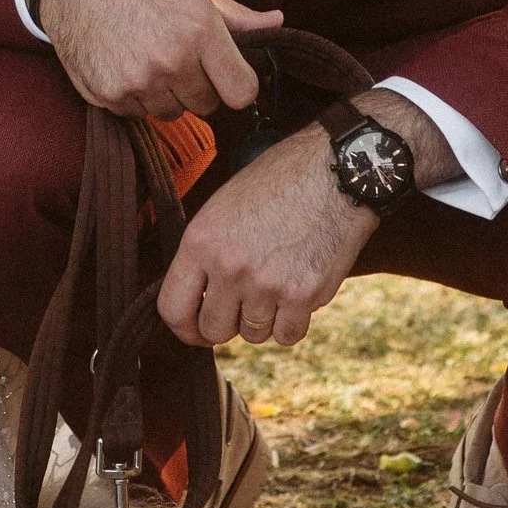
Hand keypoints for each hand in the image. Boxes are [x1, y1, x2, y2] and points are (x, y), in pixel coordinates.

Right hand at [33, 0, 282, 118]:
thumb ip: (235, 15)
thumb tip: (277, 24)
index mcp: (199, 32)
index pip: (242, 92)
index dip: (238, 84)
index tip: (228, 73)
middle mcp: (170, 63)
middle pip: (207, 106)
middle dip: (199, 86)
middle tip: (179, 55)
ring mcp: (137, 84)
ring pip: (171, 113)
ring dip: (166, 94)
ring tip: (148, 57)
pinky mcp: (107, 97)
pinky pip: (137, 114)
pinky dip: (135, 97)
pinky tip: (123, 63)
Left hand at [158, 129, 369, 347]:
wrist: (335, 172)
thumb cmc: (280, 182)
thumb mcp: (223, 206)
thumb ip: (205, 252)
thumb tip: (194, 295)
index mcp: (202, 241)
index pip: (173, 309)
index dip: (183, 327)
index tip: (194, 329)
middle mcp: (230, 267)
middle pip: (213, 330)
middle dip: (225, 323)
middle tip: (240, 306)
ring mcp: (267, 285)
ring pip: (252, 335)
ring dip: (261, 320)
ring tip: (273, 287)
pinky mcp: (304, 295)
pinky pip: (286, 335)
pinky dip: (290, 323)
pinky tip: (294, 296)